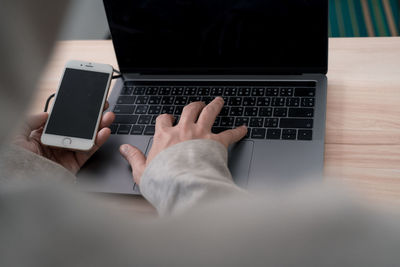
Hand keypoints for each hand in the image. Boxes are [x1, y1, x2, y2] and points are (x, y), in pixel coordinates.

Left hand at [13, 103, 114, 173]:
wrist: (21, 185)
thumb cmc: (14, 163)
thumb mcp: (16, 137)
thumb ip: (29, 122)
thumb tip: (45, 114)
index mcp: (42, 137)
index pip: (62, 121)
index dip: (75, 112)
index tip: (85, 103)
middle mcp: (56, 145)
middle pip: (78, 129)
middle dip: (92, 118)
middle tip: (102, 108)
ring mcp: (66, 155)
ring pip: (87, 138)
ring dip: (99, 127)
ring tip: (107, 117)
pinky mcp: (74, 165)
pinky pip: (88, 152)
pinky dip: (98, 142)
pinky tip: (103, 132)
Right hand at [120, 97, 246, 184]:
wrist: (183, 185)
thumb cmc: (164, 180)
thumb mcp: (142, 171)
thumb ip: (134, 158)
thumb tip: (124, 149)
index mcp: (165, 136)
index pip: (163, 120)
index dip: (166, 118)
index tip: (168, 119)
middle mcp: (183, 130)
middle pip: (188, 110)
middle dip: (193, 105)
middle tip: (197, 104)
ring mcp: (201, 134)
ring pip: (208, 112)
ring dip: (214, 105)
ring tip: (219, 101)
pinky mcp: (216, 142)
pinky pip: (230, 133)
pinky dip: (238, 131)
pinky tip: (244, 128)